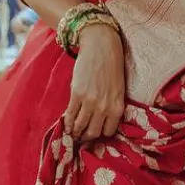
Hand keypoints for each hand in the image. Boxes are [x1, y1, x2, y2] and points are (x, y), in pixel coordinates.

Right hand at [64, 23, 124, 141]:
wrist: (101, 47)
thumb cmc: (112, 67)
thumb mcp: (118, 90)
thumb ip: (111, 106)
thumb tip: (99, 120)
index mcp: (118, 107)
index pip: (109, 132)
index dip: (100, 134)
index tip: (94, 134)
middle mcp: (105, 107)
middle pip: (94, 132)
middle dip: (86, 137)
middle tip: (81, 137)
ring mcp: (90, 101)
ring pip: (80, 126)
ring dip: (75, 132)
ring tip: (72, 132)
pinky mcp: (77, 94)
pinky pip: (70, 115)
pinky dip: (67, 122)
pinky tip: (66, 124)